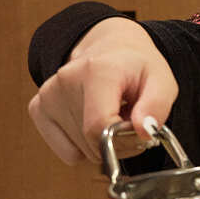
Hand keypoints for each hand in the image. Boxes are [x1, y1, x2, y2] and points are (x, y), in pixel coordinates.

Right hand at [27, 17, 178, 164]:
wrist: (109, 47)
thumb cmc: (136, 67)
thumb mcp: (162, 80)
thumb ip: (157, 106)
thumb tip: (144, 132)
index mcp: (97, 71)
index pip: (100, 128)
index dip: (125, 141)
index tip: (138, 130)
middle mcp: (65, 80)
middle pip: (92, 143)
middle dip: (117, 143)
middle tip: (128, 120)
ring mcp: (47, 95)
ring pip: (81, 151)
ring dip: (101, 143)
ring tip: (111, 115)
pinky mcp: (37, 108)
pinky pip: (67, 151)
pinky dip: (83, 145)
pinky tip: (91, 120)